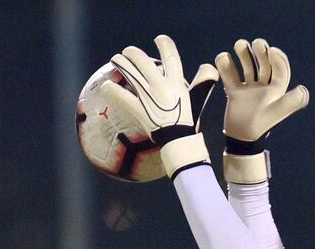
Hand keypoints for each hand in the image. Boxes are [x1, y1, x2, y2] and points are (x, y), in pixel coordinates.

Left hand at [100, 35, 218, 177]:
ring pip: (128, 71)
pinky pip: (120, 95)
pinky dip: (111, 90)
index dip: (164, 44)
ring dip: (119, 62)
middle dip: (132, 53)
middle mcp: (161, 86)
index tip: (159, 39)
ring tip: (116, 60)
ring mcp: (148, 97)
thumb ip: (202, 81)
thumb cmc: (188, 122)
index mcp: (176, 83)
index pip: (170, 56)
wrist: (180, 142)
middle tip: (128, 53)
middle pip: (141, 60)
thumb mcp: (197, 99)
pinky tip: (105, 87)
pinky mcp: (139, 109)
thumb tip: (209, 67)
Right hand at [215, 38, 307, 183]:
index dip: (277, 57)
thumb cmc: (262, 124)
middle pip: (263, 63)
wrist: (242, 137)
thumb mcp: (278, 111)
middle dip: (260, 51)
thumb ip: (291, 101)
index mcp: (277, 90)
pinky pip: (230, 74)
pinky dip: (225, 64)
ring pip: (247, 65)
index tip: (271, 50)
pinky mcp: (234, 91)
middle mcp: (264, 87)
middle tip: (256, 44)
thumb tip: (303, 89)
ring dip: (244, 53)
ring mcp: (248, 88)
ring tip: (239, 45)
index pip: (280, 68)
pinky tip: (224, 59)